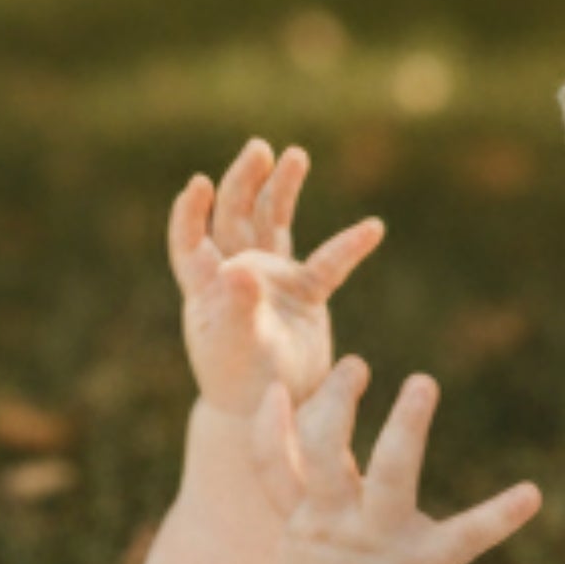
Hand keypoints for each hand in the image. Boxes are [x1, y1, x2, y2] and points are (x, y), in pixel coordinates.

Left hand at [171, 141, 385, 421]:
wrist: (274, 414)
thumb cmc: (241, 386)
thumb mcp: (236, 350)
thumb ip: (236, 310)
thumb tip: (238, 268)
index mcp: (205, 289)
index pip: (190, 241)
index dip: (190, 213)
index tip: (198, 185)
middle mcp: (234, 276)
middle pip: (234, 217)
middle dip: (244, 182)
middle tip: (260, 149)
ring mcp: (270, 282)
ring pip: (273, 225)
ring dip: (281, 190)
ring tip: (294, 155)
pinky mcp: (304, 294)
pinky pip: (327, 263)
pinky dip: (348, 246)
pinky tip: (374, 228)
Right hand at [256, 356, 539, 563]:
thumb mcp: (306, 543)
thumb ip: (309, 489)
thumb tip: (308, 428)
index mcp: (307, 519)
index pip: (273, 464)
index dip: (268, 425)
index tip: (276, 386)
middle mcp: (339, 524)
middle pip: (324, 451)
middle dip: (334, 402)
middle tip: (355, 365)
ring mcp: (384, 543)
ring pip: (388, 473)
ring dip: (404, 426)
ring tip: (421, 383)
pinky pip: (468, 533)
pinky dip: (501, 514)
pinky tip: (531, 493)